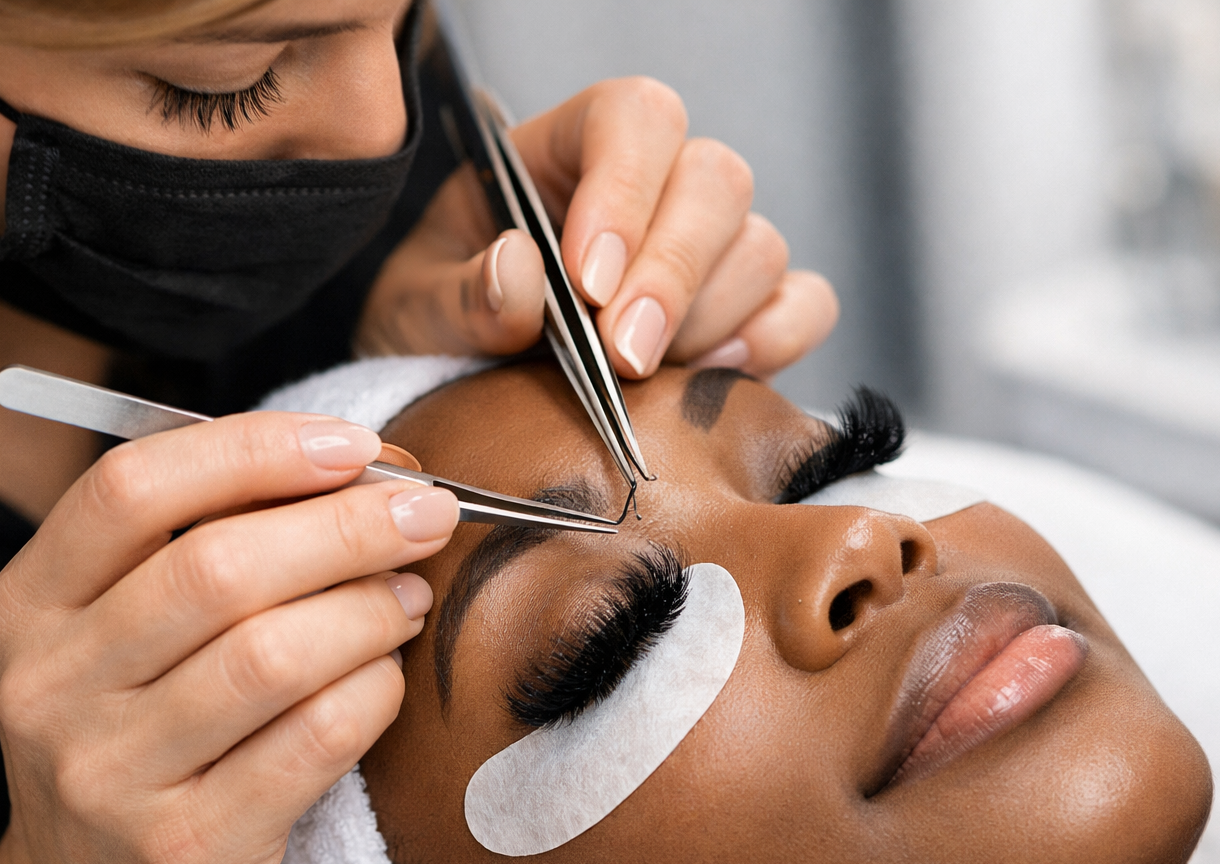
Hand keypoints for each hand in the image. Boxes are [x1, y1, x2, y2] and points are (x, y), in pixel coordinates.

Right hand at [0, 414, 456, 863]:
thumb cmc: (141, 749)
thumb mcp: (128, 645)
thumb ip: (212, 549)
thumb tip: (367, 471)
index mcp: (31, 607)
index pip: (132, 489)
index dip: (254, 449)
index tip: (353, 445)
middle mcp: (53, 688)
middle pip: (217, 567)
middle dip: (349, 526)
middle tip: (428, 515)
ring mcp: (112, 777)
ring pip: (273, 654)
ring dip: (370, 610)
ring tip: (411, 598)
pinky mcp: (188, 849)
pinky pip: (314, 739)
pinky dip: (373, 691)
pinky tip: (387, 677)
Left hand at [357, 76, 838, 378]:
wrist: (468, 388)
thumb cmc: (446, 323)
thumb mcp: (416, 310)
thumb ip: (457, 295)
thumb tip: (522, 274)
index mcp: (570, 149)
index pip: (633, 119)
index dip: (625, 189)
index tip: (587, 282)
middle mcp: (655, 186)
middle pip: (717, 179)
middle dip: (673, 274)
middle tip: (623, 356)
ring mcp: (710, 247)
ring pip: (760, 246)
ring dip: (707, 319)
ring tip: (642, 377)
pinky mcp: (749, 311)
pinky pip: (804, 304)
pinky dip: (772, 340)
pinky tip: (708, 377)